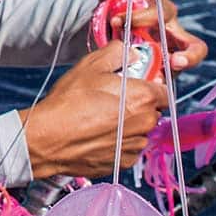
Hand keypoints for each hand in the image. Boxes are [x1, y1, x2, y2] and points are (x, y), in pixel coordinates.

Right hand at [20, 41, 168, 178]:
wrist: (50, 139)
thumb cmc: (70, 102)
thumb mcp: (90, 65)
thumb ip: (116, 53)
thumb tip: (130, 52)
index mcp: (142, 98)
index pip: (164, 90)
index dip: (151, 84)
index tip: (137, 82)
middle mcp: (145, 124)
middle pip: (152, 110)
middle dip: (138, 102)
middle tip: (113, 96)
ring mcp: (135, 147)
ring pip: (140, 130)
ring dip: (129, 123)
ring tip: (101, 116)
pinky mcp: (124, 163)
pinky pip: (129, 148)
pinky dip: (119, 141)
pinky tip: (99, 133)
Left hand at [74, 0, 207, 72]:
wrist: (113, 28)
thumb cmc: (118, 7)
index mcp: (160, 9)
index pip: (162, 11)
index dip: (141, 16)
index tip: (117, 20)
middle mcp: (171, 32)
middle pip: (194, 45)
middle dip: (188, 54)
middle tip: (173, 61)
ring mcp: (171, 54)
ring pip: (186, 66)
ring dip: (178, 74)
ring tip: (164, 79)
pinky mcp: (165, 71)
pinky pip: (169, 80)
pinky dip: (161, 84)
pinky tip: (148, 87)